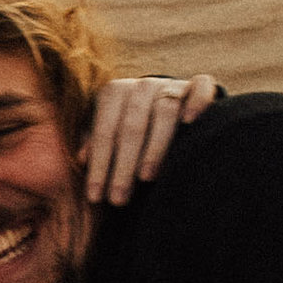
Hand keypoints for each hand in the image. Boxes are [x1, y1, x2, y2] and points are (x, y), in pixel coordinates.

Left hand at [83, 73, 219, 206]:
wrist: (168, 104)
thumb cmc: (131, 127)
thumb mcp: (110, 133)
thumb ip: (96, 144)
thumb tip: (81, 158)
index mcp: (115, 92)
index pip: (105, 131)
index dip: (100, 164)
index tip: (95, 196)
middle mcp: (143, 85)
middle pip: (132, 125)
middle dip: (123, 165)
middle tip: (118, 198)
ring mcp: (172, 84)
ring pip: (165, 111)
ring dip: (155, 146)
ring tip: (146, 178)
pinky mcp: (199, 85)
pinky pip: (201, 88)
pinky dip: (197, 101)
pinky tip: (190, 121)